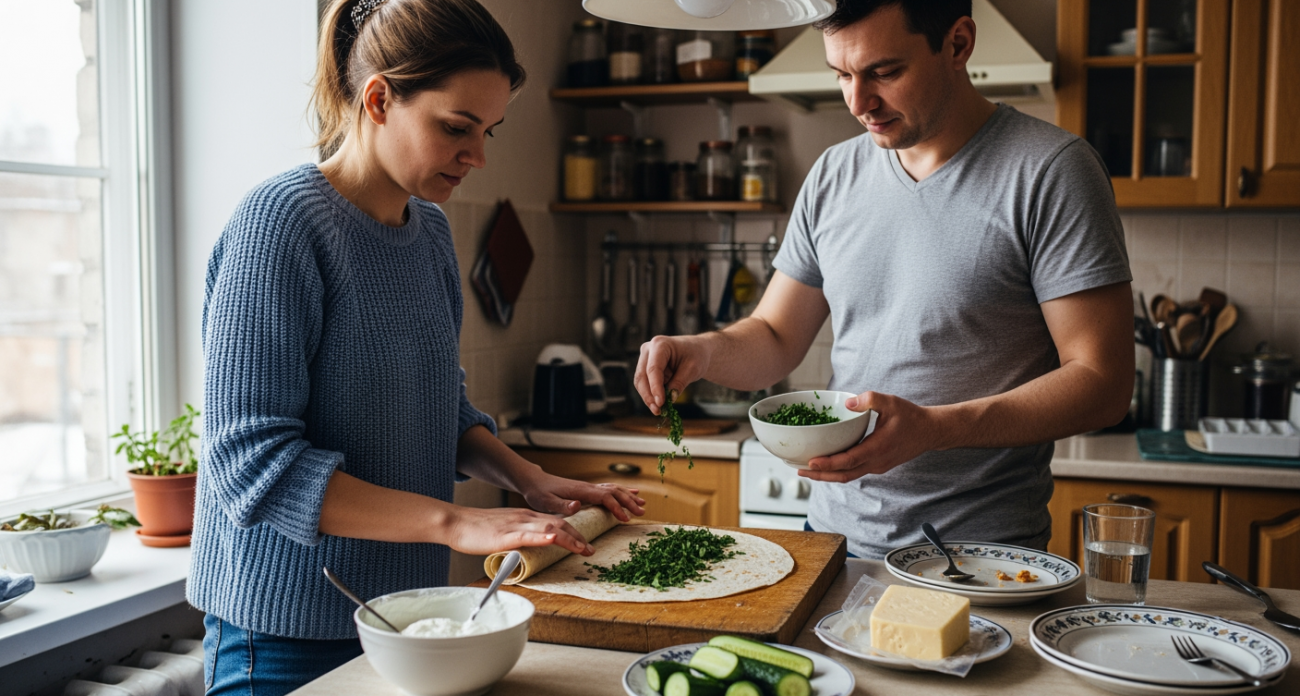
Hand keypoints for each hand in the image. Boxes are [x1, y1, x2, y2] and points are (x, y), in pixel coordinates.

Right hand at [445, 506, 596, 556]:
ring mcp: (516, 525)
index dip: (573, 532)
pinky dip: (543, 537)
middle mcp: (524, 517)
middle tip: (591, 550)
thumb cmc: (475, 530)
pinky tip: (554, 540)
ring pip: (549, 528)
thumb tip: (527, 551)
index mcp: (524, 516)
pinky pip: (528, 535)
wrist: (456, 522)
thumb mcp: (503, 531)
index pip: (555, 523)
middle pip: (558, 525)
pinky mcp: (505, 534)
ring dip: (569, 539)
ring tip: (583, 548)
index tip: (584, 543)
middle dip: (578, 537)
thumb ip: (517, 538)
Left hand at [522, 474, 645, 522]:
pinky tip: (631, 492)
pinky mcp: (588, 489)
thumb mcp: (546, 502)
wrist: (535, 481)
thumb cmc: (539, 493)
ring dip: (629, 496)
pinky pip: (609, 489)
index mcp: (581, 491)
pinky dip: (623, 491)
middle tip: (641, 513)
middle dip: (629, 501)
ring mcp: (589, 487)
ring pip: (614, 489)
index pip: (604, 496)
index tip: (625, 518)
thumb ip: (562, 505)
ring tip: (642, 504)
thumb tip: (578, 505)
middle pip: (614, 491)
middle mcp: (588, 487)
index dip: (616, 507)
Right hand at [634, 335, 709, 414]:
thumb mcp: (693, 369)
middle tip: (658, 410)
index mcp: (660, 344)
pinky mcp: (645, 368)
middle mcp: (648, 350)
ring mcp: (645, 359)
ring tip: (659, 410)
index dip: (655, 387)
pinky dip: (651, 395)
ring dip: (648, 398)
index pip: (653, 368)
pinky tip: (659, 405)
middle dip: (649, 395)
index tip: (660, 403)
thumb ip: (680, 383)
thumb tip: (669, 399)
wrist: (696, 351)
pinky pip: (645, 384)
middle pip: (642, 376)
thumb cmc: (696, 355)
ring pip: (640, 382)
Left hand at [801, 391, 948, 482]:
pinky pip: (855, 472)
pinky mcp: (878, 466)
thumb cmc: (911, 417)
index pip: (848, 461)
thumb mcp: (891, 402)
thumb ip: (870, 400)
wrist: (930, 432)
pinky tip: (828, 464)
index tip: (810, 462)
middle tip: (800, 471)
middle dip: (820, 476)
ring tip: (808, 470)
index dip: (828, 464)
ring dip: (828, 476)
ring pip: (849, 476)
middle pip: (843, 475)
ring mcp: (878, 466)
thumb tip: (848, 403)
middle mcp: (876, 462)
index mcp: (877, 448)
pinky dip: (839, 471)